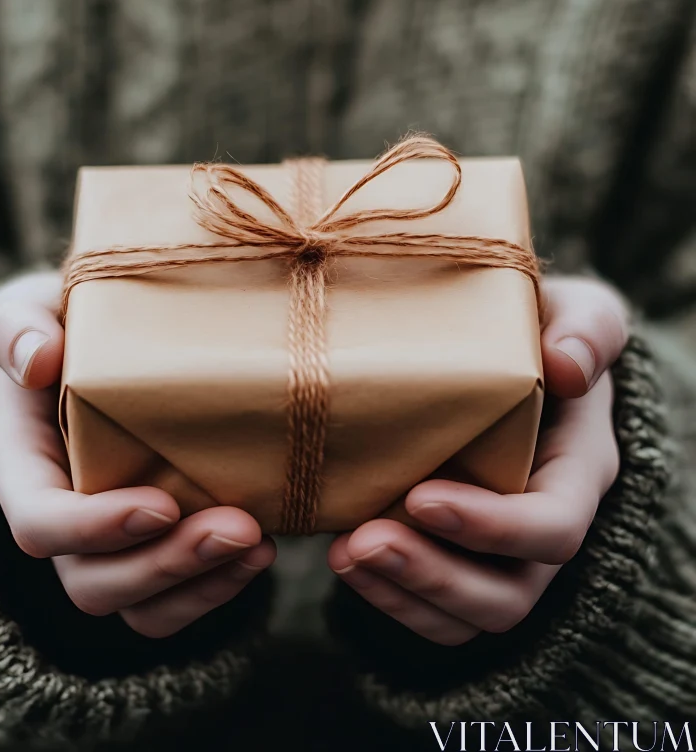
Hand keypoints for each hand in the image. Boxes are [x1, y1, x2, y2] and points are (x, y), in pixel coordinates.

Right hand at [0, 272, 275, 637]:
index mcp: (23, 465)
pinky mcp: (148, 546)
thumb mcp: (31, 311)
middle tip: (240, 529)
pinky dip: (216, 589)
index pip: (41, 522)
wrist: (98, 351)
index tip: (161, 506)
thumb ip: (19, 327)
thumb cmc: (64, 329)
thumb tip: (36, 358)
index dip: (95, 529)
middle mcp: (60, 516)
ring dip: (201, 585)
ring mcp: (105, 542)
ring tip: (261, 547)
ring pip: (137, 605)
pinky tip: (262, 553)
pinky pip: (171, 601)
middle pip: (93, 581)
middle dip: (166, 566)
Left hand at [328, 275, 628, 644]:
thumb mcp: (574, 313)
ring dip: (404, 593)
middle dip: (434, 576)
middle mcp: (542, 524)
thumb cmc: (538, 334)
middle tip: (362, 542)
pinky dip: (390, 597)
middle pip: (508, 593)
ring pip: (469, 614)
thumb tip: (566, 365)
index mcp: (576, 471)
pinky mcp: (459, 555)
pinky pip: (436, 608)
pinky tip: (343, 559)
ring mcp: (501, 552)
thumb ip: (586, 328)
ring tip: (343, 555)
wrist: (509, 360)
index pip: (553, 527)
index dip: (493, 528)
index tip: (421, 498)